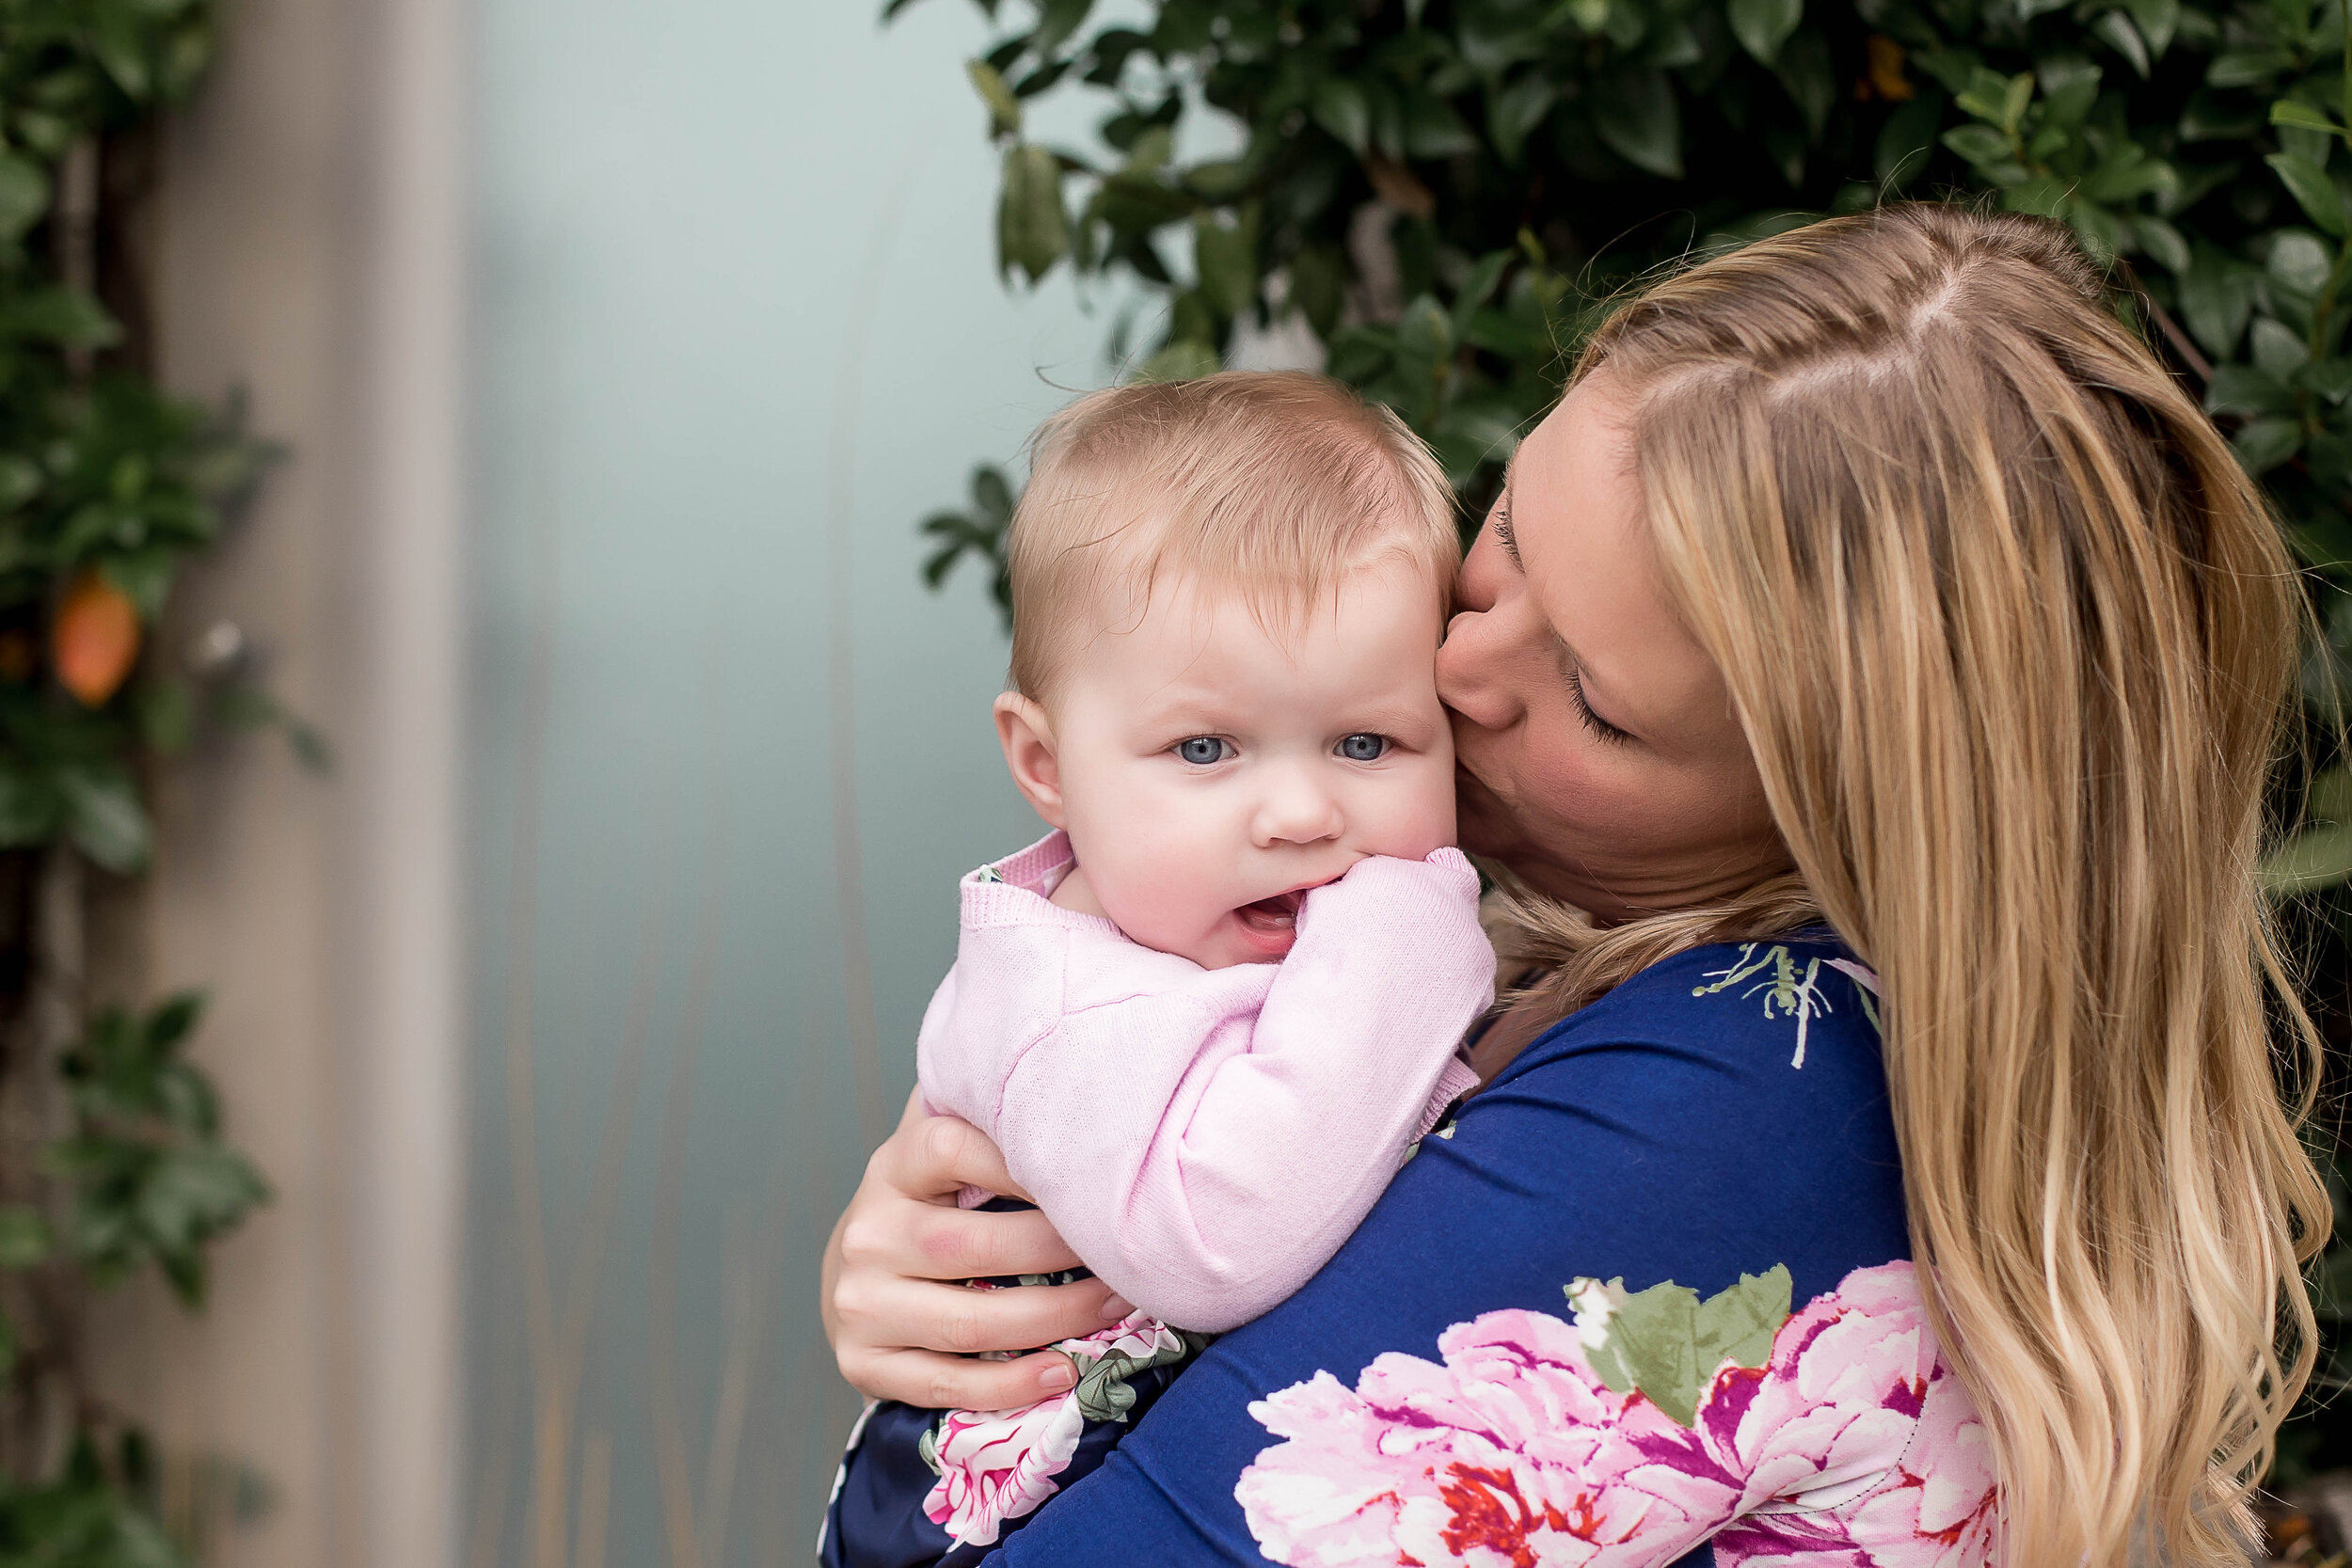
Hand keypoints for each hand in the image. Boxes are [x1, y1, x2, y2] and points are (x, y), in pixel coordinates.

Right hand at [822, 1089, 1134, 1408]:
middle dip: (1059, 1253)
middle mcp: (868, 1233)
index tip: (1092, 1175)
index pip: (952, 1148)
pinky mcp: (864, 1364)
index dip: (1023, 1161)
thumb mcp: (950, 1157)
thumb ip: (995, 1119)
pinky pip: (945, 1384)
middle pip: (970, 1246)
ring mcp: (859, 1304)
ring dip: (1054, 1321)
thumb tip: (1080, 1063)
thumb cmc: (933, 1206)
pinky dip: (1011, 1385)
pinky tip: (1063, 1373)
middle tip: (1128, 1257)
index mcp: (894, 1167)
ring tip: (1115, 1310)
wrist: (860, 1276)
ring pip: (967, 1321)